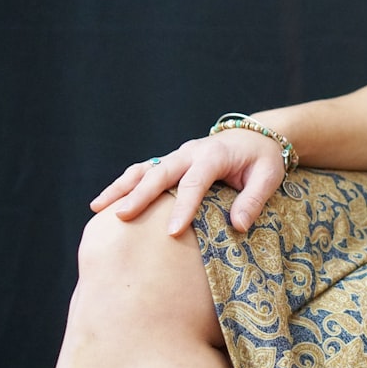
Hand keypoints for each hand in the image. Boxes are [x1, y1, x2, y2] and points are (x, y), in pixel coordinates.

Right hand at [90, 129, 286, 234]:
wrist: (254, 135)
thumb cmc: (263, 159)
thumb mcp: (268, 176)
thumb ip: (253, 199)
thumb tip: (238, 226)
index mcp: (213, 156)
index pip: (195, 183)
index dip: (183, 207)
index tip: (172, 232)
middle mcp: (190, 152)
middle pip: (160, 173)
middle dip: (140, 195)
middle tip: (122, 217)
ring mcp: (177, 156)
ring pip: (144, 169)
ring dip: (121, 187)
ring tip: (98, 208)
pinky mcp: (171, 162)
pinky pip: (143, 171)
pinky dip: (124, 184)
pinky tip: (106, 202)